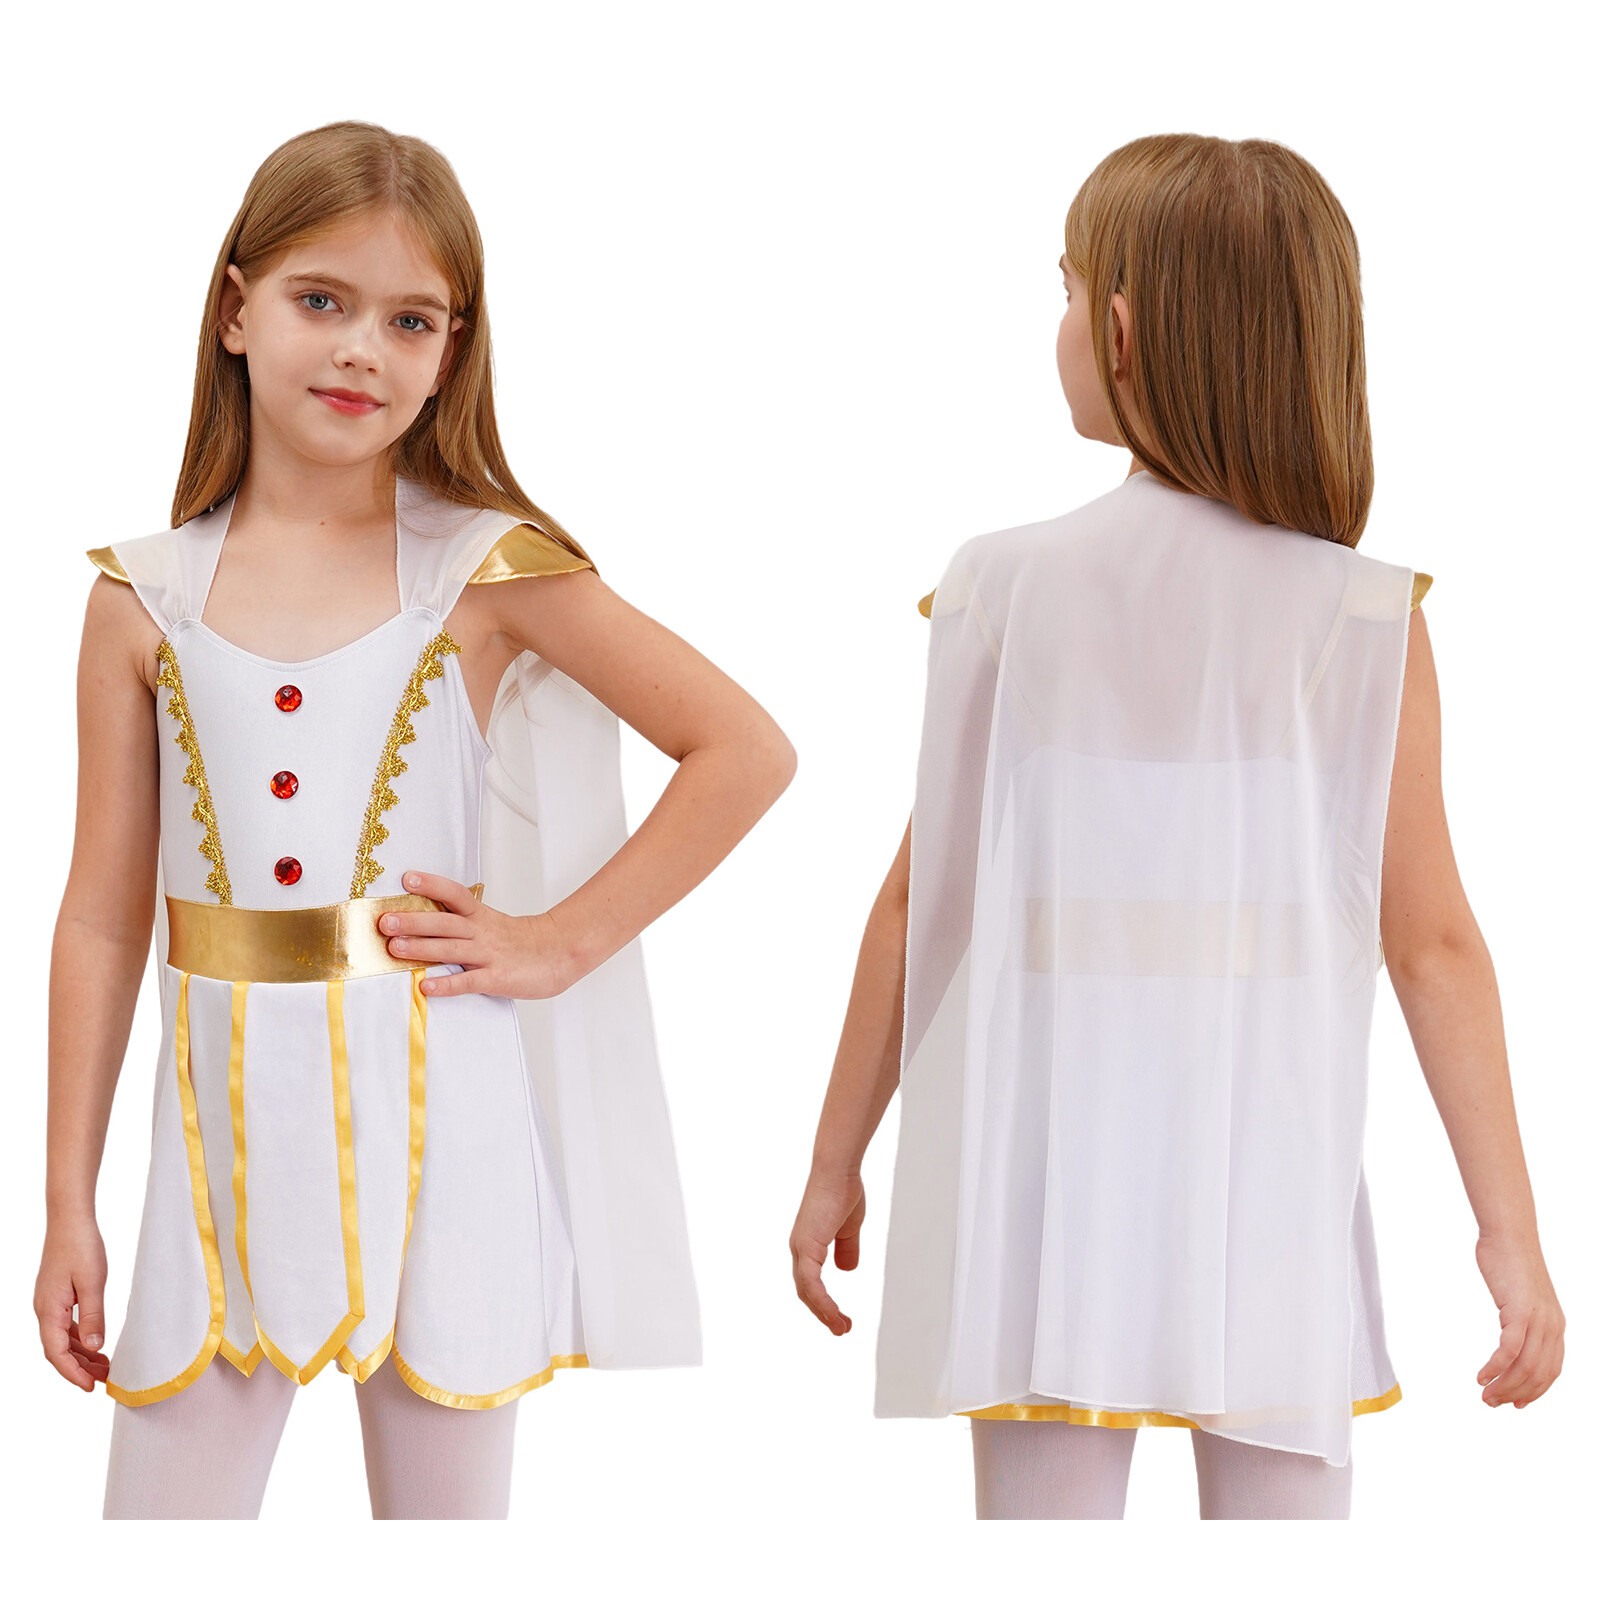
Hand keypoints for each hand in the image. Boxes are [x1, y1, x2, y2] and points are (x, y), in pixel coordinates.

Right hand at [36, 1214, 109, 1391]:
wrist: (70, 1219)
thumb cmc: (81, 1246)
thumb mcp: (93, 1282)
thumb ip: (94, 1316)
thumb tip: (94, 1348)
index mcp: (48, 1310)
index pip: (56, 1353)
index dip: (72, 1374)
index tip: (90, 1388)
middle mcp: (44, 1310)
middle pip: (58, 1350)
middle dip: (79, 1368)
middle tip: (105, 1380)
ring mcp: (49, 1303)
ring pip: (62, 1339)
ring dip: (81, 1355)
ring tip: (105, 1366)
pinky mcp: (58, 1295)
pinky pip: (66, 1325)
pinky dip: (80, 1338)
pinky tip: (96, 1343)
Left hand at [380, 871, 582, 999]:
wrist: (561, 954)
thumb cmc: (523, 942)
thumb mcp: (492, 924)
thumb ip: (463, 924)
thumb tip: (425, 922)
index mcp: (481, 917)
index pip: (454, 895)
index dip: (431, 885)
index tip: (407, 878)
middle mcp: (482, 933)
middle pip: (444, 922)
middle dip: (413, 920)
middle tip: (385, 920)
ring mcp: (489, 955)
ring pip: (450, 949)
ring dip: (420, 948)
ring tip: (394, 947)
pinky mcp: (497, 978)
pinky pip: (468, 981)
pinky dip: (447, 984)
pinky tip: (426, 987)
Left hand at [790, 1168, 865, 1335]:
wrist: (838, 1171)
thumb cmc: (843, 1191)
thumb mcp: (849, 1228)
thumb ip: (847, 1248)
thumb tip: (847, 1270)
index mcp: (808, 1244)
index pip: (810, 1282)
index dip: (824, 1302)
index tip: (840, 1318)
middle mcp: (799, 1249)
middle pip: (806, 1291)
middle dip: (823, 1313)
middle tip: (842, 1329)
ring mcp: (801, 1248)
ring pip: (807, 1291)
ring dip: (824, 1313)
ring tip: (841, 1328)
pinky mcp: (807, 1247)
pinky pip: (811, 1283)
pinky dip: (822, 1302)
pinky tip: (833, 1314)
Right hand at [1474, 1232, 1564, 1407]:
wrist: (1509, 1236)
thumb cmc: (1510, 1261)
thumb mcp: (1522, 1297)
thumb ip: (1523, 1318)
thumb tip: (1513, 1335)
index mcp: (1556, 1325)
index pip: (1551, 1371)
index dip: (1535, 1391)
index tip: (1516, 1403)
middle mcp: (1553, 1326)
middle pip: (1538, 1375)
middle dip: (1515, 1394)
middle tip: (1492, 1403)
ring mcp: (1538, 1320)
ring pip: (1525, 1368)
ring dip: (1504, 1386)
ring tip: (1485, 1395)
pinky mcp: (1520, 1312)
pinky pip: (1509, 1351)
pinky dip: (1495, 1368)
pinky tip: (1481, 1376)